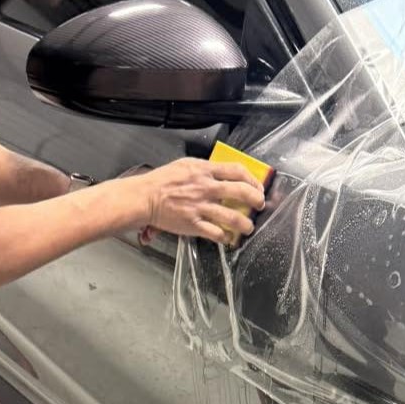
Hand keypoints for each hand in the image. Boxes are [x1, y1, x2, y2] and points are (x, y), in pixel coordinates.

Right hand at [135, 158, 265, 243]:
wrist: (144, 197)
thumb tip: (223, 172)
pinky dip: (225, 237)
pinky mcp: (193, 224)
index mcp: (204, 170)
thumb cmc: (161, 181)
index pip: (237, 171)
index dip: (252, 179)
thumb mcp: (185, 165)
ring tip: (248, 227)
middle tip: (259, 205)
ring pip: (233, 217)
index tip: (257, 186)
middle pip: (241, 192)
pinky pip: (216, 233)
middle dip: (256, 200)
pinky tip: (228, 238)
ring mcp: (200, 207)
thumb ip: (205, 169)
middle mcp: (205, 188)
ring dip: (246, 224)